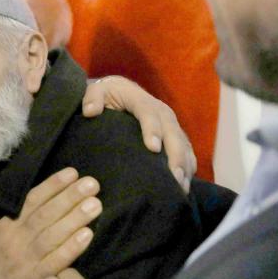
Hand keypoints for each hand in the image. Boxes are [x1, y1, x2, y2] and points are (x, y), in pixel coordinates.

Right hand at [0, 168, 101, 278]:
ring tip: (95, 204)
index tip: (72, 173)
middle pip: (47, 214)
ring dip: (76, 218)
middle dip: (70, 196)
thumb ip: (1, 216)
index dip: (53, 185)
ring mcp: (29, 259)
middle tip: (91, 184)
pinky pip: (58, 261)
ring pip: (55, 235)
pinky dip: (73, 247)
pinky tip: (88, 234)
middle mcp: (18, 239)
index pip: (32, 199)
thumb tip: (17, 198)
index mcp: (7, 225)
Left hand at [82, 75, 196, 191]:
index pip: (149, 113)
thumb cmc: (107, 95)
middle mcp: (161, 111)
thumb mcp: (96, 91)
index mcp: (140, 100)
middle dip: (175, 154)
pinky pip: (187, 151)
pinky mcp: (176, 135)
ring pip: (183, 144)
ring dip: (184, 165)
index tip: (153, 148)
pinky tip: (183, 186)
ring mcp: (171, 124)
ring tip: (180, 187)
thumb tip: (90, 111)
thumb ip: (91, 98)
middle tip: (173, 176)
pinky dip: (188, 167)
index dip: (152, 130)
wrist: (121, 92)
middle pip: (172, 132)